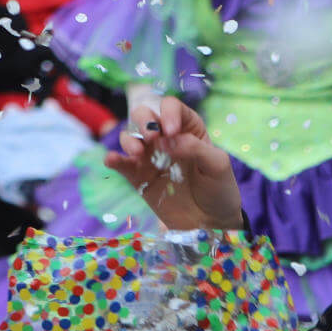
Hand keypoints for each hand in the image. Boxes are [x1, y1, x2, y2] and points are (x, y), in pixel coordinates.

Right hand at [104, 96, 243, 231]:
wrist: (210, 223)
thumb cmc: (219, 189)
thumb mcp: (217, 165)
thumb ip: (195, 147)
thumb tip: (167, 139)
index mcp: (187, 129)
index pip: (172, 108)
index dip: (168, 113)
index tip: (171, 131)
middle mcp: (164, 138)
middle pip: (145, 115)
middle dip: (144, 121)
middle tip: (152, 138)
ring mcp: (149, 156)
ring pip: (129, 135)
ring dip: (129, 139)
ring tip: (136, 153)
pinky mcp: (137, 176)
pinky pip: (120, 163)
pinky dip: (113, 159)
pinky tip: (112, 160)